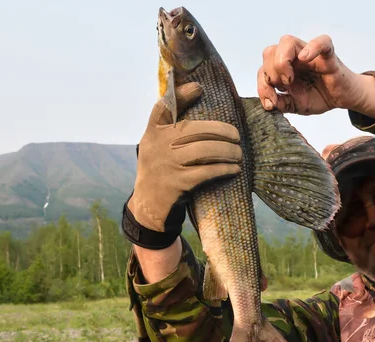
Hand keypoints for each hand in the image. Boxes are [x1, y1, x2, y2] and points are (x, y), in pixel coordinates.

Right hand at [124, 83, 241, 248]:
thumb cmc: (158, 174)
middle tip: (236, 136)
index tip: (199, 88)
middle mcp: (157, 147)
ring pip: (205, 150)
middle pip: (194, 129)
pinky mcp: (178, 184)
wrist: (147, 209)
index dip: (180, 95)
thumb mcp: (155, 150)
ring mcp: (167, 165)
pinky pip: (208, 171)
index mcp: (151, 135)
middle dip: (221, 131)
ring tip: (238, 153)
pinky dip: (224, 169)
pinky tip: (234, 169)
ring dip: (227, 151)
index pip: (162, 108)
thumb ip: (168, 133)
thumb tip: (196, 108)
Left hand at [258, 34, 365, 114]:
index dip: (262, 85)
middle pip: (269, 51)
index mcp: (282, 69)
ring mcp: (309, 54)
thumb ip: (280, 104)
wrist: (341, 98)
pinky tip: (304, 58)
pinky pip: (322, 42)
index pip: (262, 68)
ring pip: (286, 42)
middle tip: (283, 87)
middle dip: (270, 73)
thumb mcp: (293, 105)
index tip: (271, 102)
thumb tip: (269, 104)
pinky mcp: (328, 55)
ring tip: (290, 80)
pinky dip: (312, 47)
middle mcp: (293, 58)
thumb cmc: (317, 97)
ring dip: (282, 62)